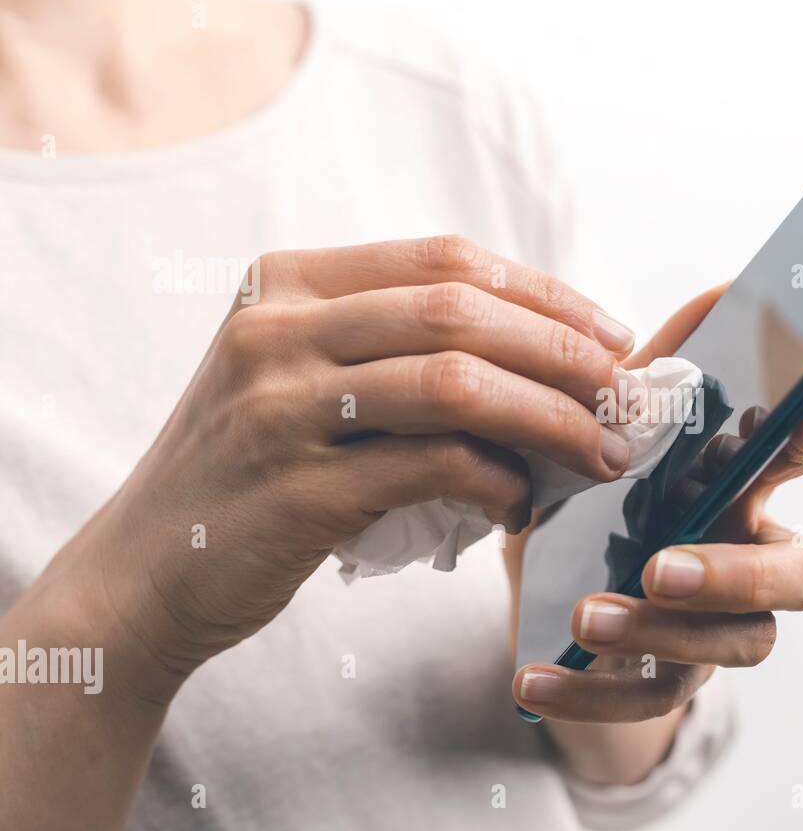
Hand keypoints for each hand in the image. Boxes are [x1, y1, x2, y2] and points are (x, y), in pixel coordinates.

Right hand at [69, 235, 639, 688]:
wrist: (148, 570)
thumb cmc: (253, 473)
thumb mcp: (304, 382)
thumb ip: (397, 353)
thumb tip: (549, 362)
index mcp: (287, 284)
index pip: (445, 260)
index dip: (544, 294)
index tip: (610, 335)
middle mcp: (277, 329)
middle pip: (461, 313)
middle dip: (565, 353)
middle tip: (626, 397)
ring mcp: (280, 405)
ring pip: (457, 384)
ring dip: (550, 419)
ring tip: (601, 455)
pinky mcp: (295, 488)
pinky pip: (433, 467)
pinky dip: (498, 482)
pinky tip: (519, 503)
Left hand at [512, 285, 802, 723]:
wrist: (551, 588)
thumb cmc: (599, 490)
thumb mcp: (614, 428)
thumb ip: (664, 366)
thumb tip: (729, 286)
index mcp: (740, 479)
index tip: (798, 420)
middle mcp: (748, 551)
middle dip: (743, 574)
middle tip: (663, 566)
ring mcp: (716, 621)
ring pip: (742, 646)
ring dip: (664, 634)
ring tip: (584, 618)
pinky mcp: (665, 674)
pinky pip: (650, 698)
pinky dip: (590, 693)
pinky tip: (529, 679)